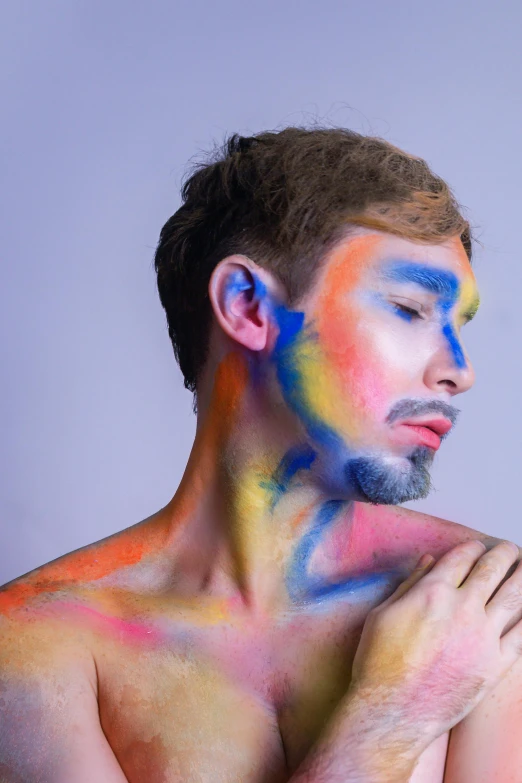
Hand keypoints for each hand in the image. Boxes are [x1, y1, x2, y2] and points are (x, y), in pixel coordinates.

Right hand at [349, 540, 521, 753]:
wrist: (393, 711)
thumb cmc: (379, 661)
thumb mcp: (383, 612)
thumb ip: (411, 584)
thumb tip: (429, 561)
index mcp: (433, 591)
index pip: (462, 557)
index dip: (472, 547)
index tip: (477, 546)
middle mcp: (462, 608)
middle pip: (492, 570)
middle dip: (504, 554)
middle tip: (511, 549)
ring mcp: (483, 636)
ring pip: (514, 596)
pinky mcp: (495, 664)